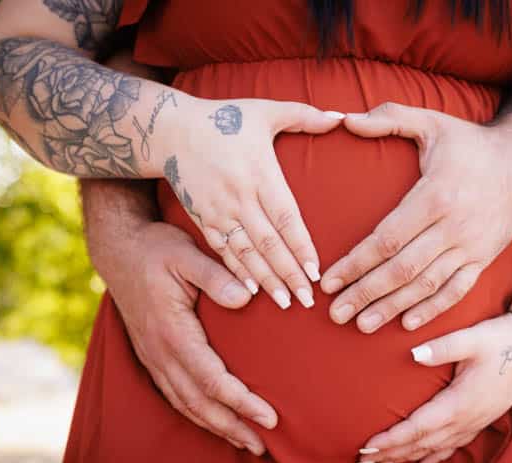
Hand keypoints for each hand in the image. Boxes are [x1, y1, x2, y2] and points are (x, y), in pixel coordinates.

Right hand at [101, 220, 277, 455]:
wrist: (118, 249)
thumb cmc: (155, 249)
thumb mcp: (185, 253)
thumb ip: (215, 276)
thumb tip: (245, 297)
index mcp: (172, 332)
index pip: (211, 379)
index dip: (241, 402)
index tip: (269, 416)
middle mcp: (160, 352)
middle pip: (199, 402)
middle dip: (232, 426)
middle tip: (264, 446)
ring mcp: (154, 356)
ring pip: (185, 403)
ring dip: (216, 426)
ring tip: (246, 442)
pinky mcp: (153, 355)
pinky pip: (175, 394)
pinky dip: (197, 413)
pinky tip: (214, 420)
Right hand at [166, 98, 343, 308]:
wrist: (170, 130)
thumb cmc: (224, 119)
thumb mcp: (265, 110)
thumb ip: (304, 115)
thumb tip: (340, 116)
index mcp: (259, 173)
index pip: (285, 218)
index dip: (301, 246)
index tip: (315, 271)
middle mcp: (239, 197)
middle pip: (268, 243)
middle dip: (288, 274)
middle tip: (307, 300)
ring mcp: (219, 211)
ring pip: (246, 253)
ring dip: (265, 280)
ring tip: (284, 303)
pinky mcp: (203, 219)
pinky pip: (222, 252)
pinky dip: (237, 272)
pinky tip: (250, 292)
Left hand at [320, 103, 511, 332]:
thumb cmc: (469, 142)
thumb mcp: (431, 121)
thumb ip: (388, 118)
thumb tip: (345, 119)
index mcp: (436, 195)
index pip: (387, 239)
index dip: (356, 263)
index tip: (329, 280)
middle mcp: (454, 227)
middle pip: (403, 269)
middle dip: (366, 293)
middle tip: (335, 313)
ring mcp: (471, 247)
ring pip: (427, 285)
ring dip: (392, 307)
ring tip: (362, 325)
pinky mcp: (483, 259)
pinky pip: (456, 291)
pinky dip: (432, 309)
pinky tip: (407, 325)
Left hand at [355, 314, 511, 462]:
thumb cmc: (500, 339)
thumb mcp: (472, 338)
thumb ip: (442, 347)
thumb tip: (413, 354)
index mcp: (461, 401)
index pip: (420, 427)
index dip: (393, 438)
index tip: (368, 445)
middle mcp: (467, 419)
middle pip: (423, 444)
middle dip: (391, 452)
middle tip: (360, 459)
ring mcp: (475, 423)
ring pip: (434, 449)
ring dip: (405, 457)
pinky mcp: (479, 420)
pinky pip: (452, 447)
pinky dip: (432, 459)